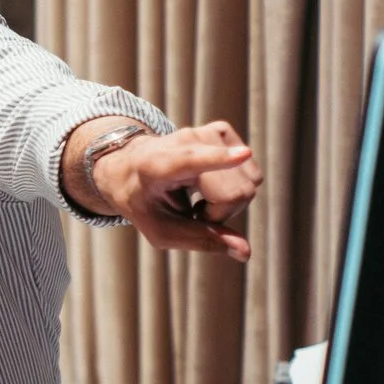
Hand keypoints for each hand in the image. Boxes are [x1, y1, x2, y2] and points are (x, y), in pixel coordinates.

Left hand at [96, 121, 262, 260]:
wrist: (131, 168)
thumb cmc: (145, 203)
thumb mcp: (161, 232)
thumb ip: (201, 240)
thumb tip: (246, 252)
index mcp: (158, 165)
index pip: (191, 162)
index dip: (218, 160)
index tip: (243, 155)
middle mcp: (184, 141)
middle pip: (234, 192)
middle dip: (222, 214)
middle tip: (195, 213)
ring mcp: (206, 132)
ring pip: (249, 183)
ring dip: (230, 201)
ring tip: (201, 197)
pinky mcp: (222, 131)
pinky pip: (252, 174)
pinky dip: (236, 187)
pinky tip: (211, 184)